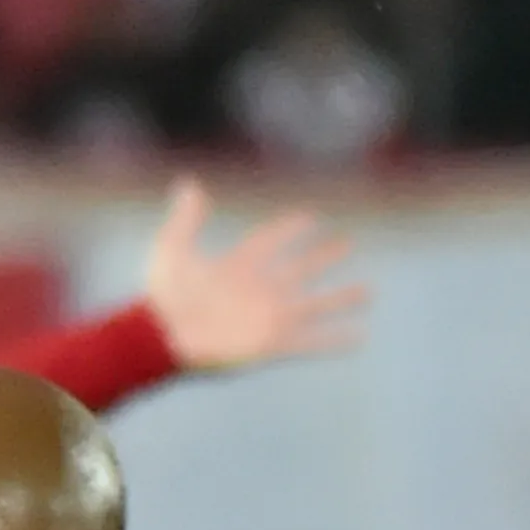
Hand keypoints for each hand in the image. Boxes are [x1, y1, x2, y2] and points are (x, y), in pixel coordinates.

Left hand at [137, 177, 367, 374]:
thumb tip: (191, 184)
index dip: (287, 230)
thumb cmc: (162, 296)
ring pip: (313, 305)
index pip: (268, 244)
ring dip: (340, 298)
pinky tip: (359, 337)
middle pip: (298, 271)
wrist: (161, 338)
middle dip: (323, 258)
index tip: (311, 217)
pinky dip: (334, 340)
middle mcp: (256, 293)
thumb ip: (185, 219)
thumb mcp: (172, 248)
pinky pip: (310, 342)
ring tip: (368, 290)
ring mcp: (266, 319)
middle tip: (349, 244)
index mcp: (235, 269)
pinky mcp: (270, 344)